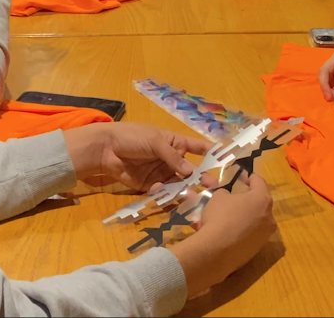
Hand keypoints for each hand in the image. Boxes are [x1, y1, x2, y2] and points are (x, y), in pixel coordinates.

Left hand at [63, 122, 211, 189]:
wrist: (106, 149)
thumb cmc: (133, 137)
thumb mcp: (155, 141)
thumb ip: (173, 156)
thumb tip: (191, 171)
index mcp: (175, 143)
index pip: (197, 148)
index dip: (211, 153)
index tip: (226, 160)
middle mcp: (171, 160)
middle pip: (190, 171)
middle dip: (201, 178)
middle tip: (213, 187)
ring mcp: (161, 173)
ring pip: (179, 184)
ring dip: (186, 190)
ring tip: (193, 196)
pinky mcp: (150, 186)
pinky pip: (163, 193)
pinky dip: (166, 195)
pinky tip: (166, 194)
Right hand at [170, 174, 275, 297]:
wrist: (217, 251)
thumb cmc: (220, 217)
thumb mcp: (218, 197)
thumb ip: (226, 193)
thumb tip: (227, 196)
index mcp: (262, 199)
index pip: (259, 181)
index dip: (249, 177)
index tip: (242, 177)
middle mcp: (269, 217)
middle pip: (260, 203)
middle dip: (247, 199)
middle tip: (234, 198)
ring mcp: (265, 235)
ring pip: (256, 220)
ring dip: (245, 216)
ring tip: (230, 217)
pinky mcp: (258, 250)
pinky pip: (250, 235)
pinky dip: (242, 231)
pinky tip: (228, 233)